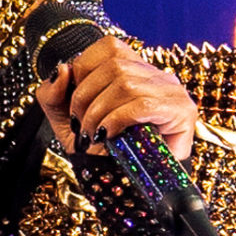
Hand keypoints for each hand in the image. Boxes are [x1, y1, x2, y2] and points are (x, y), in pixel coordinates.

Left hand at [38, 38, 198, 161]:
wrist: (130, 187)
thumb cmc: (101, 151)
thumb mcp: (66, 120)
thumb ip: (53, 93)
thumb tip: (63, 69)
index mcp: (137, 70)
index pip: (110, 47)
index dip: (85, 69)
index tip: (77, 103)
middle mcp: (159, 76)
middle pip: (115, 65)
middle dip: (87, 96)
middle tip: (81, 127)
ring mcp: (173, 92)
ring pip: (126, 84)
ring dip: (99, 112)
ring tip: (93, 135)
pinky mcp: (183, 112)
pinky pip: (142, 105)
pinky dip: (118, 119)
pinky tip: (108, 135)